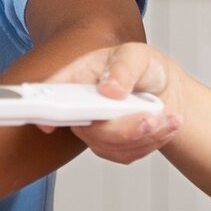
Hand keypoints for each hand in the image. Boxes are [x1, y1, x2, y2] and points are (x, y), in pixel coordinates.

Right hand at [42, 41, 182, 162]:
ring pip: (110, 145)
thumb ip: (123, 68)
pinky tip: (165, 125)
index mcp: (76, 78)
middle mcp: (78, 107)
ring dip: (143, 134)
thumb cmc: (142, 67)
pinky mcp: (111, 147)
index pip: (50, 94)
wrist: (163, 89)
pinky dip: (151, 142)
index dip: (44, 111)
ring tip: (164, 117)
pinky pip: (127, 154)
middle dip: (122, 128)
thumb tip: (109, 89)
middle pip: (86, 128)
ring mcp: (93, 131)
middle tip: (148, 118)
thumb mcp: (136, 55)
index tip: (48, 125)